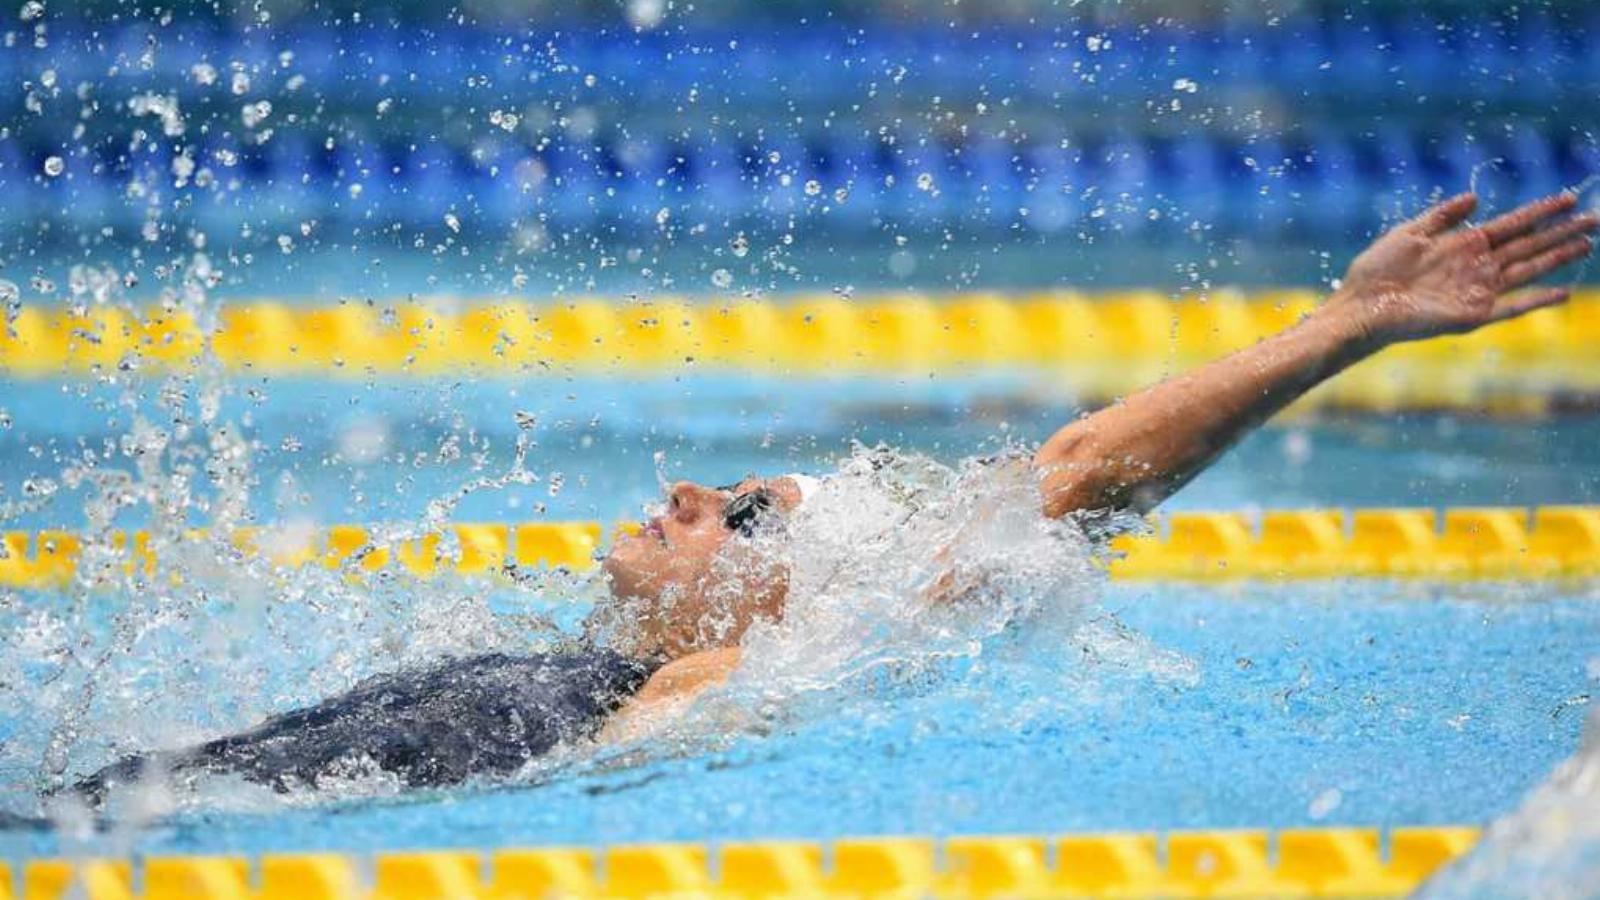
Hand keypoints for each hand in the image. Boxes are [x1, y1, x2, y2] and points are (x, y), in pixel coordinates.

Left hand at [1328, 192, 1595, 345]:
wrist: (1361, 304)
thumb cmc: (1377, 270)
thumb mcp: (1409, 233)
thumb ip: (1442, 216)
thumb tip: (1474, 198)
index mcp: (1464, 244)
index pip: (1513, 224)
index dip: (1541, 211)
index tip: (1569, 198)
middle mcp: (1478, 266)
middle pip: (1530, 245)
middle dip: (1562, 232)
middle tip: (1596, 219)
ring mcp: (1478, 291)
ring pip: (1528, 270)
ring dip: (1557, 258)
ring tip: (1588, 244)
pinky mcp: (1471, 315)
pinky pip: (1511, 307)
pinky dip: (1536, 300)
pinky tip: (1562, 293)